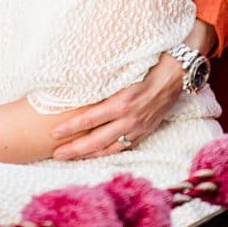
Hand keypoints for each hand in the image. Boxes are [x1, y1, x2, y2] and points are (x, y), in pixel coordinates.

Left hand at [50, 53, 182, 159]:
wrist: (174, 75)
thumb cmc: (143, 68)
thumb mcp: (120, 74)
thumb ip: (100, 85)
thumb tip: (72, 88)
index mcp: (121, 104)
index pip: (89, 119)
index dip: (70, 128)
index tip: (53, 133)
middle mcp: (129, 120)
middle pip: (97, 141)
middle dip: (75, 149)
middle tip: (56, 153)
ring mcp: (138, 129)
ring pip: (109, 148)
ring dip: (88, 155)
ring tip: (71, 158)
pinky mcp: (145, 133)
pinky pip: (123, 147)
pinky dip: (107, 153)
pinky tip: (95, 155)